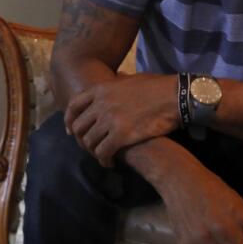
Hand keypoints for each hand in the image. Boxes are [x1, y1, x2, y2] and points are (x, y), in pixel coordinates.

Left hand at [64, 74, 178, 166]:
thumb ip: (117, 84)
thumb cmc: (156, 87)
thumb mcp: (130, 80)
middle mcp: (100, 104)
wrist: (174, 96)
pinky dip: (104, 161)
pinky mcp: (121, 135)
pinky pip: (103, 152)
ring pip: (89, 142)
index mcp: (100, 90)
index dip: (68, 121)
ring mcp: (109, 120)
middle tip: (90, 148)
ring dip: (94, 152)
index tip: (70, 131)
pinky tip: (111, 163)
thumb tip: (117, 80)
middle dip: (81, 140)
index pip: (73, 106)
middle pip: (78, 127)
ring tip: (102, 156)